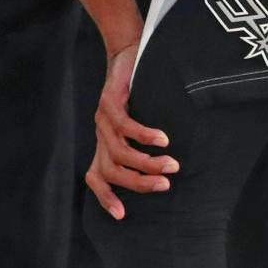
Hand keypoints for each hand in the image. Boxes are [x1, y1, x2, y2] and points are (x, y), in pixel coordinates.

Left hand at [86, 41, 178, 219]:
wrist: (126, 51)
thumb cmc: (137, 91)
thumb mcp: (137, 120)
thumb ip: (142, 143)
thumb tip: (170, 168)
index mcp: (104, 143)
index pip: (95, 176)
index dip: (105, 197)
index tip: (122, 216)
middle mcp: (101, 134)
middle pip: (112, 171)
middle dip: (139, 183)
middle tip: (166, 185)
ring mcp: (102, 118)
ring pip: (119, 152)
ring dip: (146, 162)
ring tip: (171, 164)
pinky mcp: (109, 100)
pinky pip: (126, 125)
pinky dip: (145, 135)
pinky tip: (163, 139)